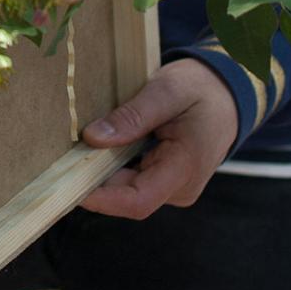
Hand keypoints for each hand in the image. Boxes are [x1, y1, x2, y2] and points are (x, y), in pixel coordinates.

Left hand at [80, 57, 237, 218]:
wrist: (228, 93)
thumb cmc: (201, 89)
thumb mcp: (167, 91)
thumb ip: (132, 116)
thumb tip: (93, 138)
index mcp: (185, 169)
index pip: (137, 201)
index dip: (100, 198)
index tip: (66, 182)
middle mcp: (179, 188)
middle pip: (124, 196)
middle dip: (92, 178)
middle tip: (62, 151)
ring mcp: (172, 187)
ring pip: (124, 189)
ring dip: (99, 170)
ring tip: (79, 143)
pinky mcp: (163, 180)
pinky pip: (129, 180)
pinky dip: (110, 165)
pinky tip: (98, 145)